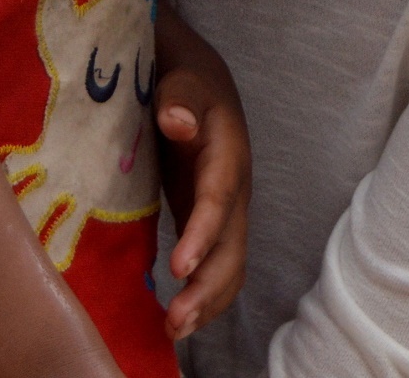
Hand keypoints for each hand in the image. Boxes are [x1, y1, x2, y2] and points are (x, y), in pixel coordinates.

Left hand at [152, 14, 250, 338]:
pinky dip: (205, 295)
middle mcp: (234, 189)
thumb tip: (177, 121)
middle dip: (207, 288)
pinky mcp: (212, 222)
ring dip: (207, 301)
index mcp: (226, 154)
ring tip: (174, 331)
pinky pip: (218, 265)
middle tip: (174, 322)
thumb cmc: (183, 77)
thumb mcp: (179, 77)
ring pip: (230, 264)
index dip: (202, 234)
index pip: (216, 200)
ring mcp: (227, 209)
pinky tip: (180, 319)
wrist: (202, 81)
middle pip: (231, 246)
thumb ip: (178, 97)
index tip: (179, 266)